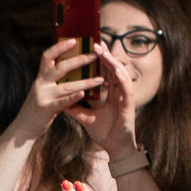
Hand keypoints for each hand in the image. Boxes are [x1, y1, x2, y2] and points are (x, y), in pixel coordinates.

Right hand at [4, 41, 103, 137]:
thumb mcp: (43, 90)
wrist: (23, 128)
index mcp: (41, 77)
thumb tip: (70, 66)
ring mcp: (43, 96)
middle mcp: (40, 84)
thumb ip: (53, 81)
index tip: (74, 40)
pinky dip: (73, 97)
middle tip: (94, 55)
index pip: (48, 56)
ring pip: (66, 86)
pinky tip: (84, 94)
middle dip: (78, 60)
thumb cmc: (38, 108)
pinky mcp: (46, 109)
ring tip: (101, 79)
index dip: (60, 47)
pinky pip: (62, 102)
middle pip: (60, 68)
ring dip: (85, 82)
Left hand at [68, 41, 138, 155]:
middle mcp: (118, 92)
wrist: (114, 148)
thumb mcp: (86, 118)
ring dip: (112, 63)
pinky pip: (126, 89)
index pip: (104, 72)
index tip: (89, 48)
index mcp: (110, 93)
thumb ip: (76, 108)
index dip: (99, 60)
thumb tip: (61, 101)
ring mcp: (125, 97)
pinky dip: (121, 79)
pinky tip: (116, 71)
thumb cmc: (104, 132)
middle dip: (105, 55)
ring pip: (120, 75)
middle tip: (96, 42)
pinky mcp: (129, 105)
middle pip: (112, 69)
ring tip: (104, 52)